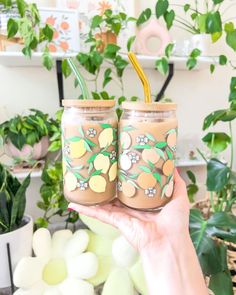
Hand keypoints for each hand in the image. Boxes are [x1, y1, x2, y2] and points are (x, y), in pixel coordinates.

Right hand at [68, 170, 189, 250]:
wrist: (168, 241)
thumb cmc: (175, 222)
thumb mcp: (178, 195)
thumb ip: (174, 181)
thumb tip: (172, 165)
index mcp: (144, 202)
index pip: (131, 187)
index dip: (124, 176)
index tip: (117, 165)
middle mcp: (131, 207)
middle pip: (115, 193)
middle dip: (106, 183)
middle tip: (97, 169)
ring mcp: (122, 214)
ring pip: (103, 202)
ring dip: (92, 195)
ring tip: (82, 183)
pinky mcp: (116, 220)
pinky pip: (98, 213)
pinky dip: (86, 209)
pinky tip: (74, 203)